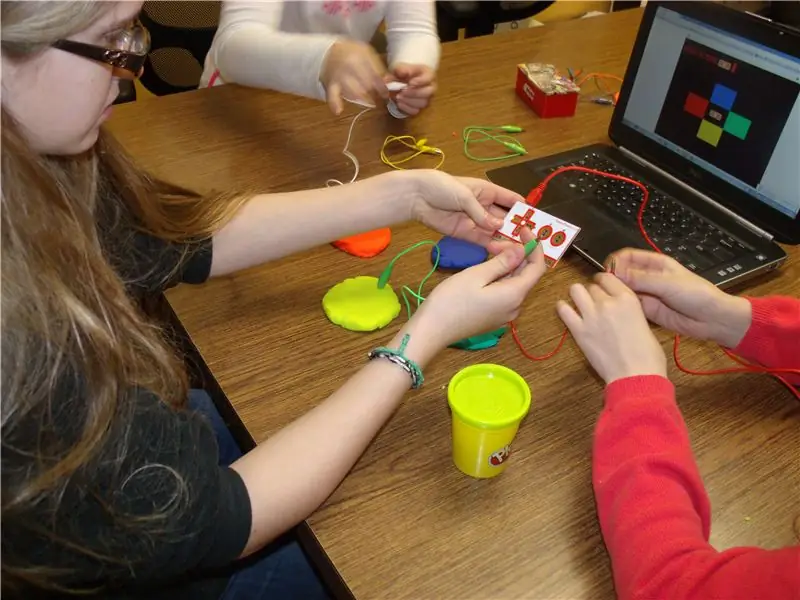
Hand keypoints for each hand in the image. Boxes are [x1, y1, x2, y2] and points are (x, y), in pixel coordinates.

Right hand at [320, 40, 387, 114]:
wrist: (329, 53)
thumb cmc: (353, 54)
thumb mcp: (367, 54)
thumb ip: (378, 67)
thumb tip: (390, 82)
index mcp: (360, 56)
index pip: (375, 75)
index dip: (382, 87)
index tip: (386, 93)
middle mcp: (349, 66)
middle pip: (366, 86)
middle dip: (374, 94)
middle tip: (379, 97)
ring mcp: (339, 76)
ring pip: (354, 93)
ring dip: (363, 99)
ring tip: (370, 101)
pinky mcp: (331, 84)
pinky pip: (331, 95)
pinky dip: (334, 103)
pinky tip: (338, 110)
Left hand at [388, 63, 435, 115]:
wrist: (403, 81)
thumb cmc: (405, 73)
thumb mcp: (402, 68)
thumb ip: (401, 69)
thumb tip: (401, 73)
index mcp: (429, 75)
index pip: (428, 78)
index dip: (420, 81)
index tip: (410, 83)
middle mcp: (431, 88)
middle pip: (427, 93)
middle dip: (413, 93)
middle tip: (402, 91)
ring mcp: (427, 99)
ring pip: (422, 103)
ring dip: (409, 101)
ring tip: (398, 97)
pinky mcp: (420, 108)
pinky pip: (415, 111)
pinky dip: (406, 108)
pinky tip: (398, 103)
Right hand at [408, 230, 546, 352]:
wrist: (431, 331)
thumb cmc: (451, 300)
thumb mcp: (476, 275)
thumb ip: (502, 263)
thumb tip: (521, 250)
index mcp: (514, 295)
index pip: (537, 268)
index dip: (534, 247)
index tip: (524, 230)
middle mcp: (515, 307)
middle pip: (526, 275)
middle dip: (516, 255)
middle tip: (494, 243)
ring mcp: (505, 315)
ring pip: (515, 284)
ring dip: (507, 266)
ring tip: (488, 253)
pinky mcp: (494, 318)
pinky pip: (505, 293)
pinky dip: (501, 278)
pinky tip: (485, 271)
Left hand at [409, 170, 524, 254]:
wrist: (417, 197)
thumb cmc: (442, 187)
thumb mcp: (465, 196)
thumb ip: (481, 213)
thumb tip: (498, 227)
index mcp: (488, 191)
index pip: (511, 200)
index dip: (524, 209)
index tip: (537, 220)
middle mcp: (485, 207)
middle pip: (506, 219)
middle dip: (517, 228)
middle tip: (531, 240)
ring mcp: (475, 221)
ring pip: (496, 232)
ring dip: (506, 239)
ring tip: (520, 249)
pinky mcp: (465, 233)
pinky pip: (482, 240)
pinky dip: (492, 246)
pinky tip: (503, 251)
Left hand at [556, 273, 666, 384]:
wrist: (635, 375)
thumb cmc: (647, 356)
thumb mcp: (643, 322)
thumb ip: (629, 310)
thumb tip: (620, 309)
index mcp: (627, 299)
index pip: (608, 277)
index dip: (603, 282)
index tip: (601, 286)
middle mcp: (607, 302)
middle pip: (592, 286)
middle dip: (592, 292)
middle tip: (593, 301)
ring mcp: (591, 315)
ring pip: (575, 290)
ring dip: (577, 295)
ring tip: (579, 303)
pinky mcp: (578, 331)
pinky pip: (563, 310)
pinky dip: (563, 308)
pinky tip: (565, 310)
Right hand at [608, 249, 751, 347]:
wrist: (712, 319)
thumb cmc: (697, 295)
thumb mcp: (668, 283)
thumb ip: (640, 279)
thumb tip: (614, 272)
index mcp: (655, 264)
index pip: (627, 256)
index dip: (615, 261)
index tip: (607, 271)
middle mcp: (648, 277)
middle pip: (622, 273)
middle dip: (612, 278)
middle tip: (606, 287)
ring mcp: (647, 294)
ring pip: (624, 290)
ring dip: (616, 293)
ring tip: (610, 299)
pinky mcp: (647, 310)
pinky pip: (630, 305)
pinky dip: (622, 306)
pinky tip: (618, 310)